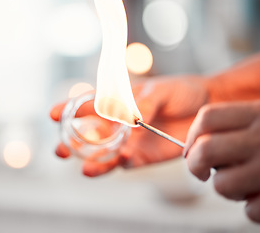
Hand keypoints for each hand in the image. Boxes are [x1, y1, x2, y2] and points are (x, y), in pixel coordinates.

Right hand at [51, 75, 207, 176]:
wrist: (206, 106)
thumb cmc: (180, 91)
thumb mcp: (162, 91)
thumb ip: (145, 104)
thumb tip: (131, 119)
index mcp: (118, 103)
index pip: (89, 106)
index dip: (69, 109)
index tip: (53, 114)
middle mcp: (119, 124)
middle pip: (90, 135)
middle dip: (73, 143)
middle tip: (61, 150)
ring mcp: (130, 141)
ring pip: (105, 154)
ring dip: (94, 162)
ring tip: (86, 169)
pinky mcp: (144, 156)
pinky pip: (128, 163)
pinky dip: (121, 164)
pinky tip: (120, 162)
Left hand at [184, 100, 259, 222]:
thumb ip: (238, 124)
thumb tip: (195, 144)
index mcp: (259, 113)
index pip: (207, 118)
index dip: (192, 135)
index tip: (192, 148)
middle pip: (205, 150)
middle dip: (194, 164)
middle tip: (201, 171)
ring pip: (223, 185)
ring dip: (227, 188)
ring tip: (243, 183)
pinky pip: (252, 211)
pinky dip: (255, 207)